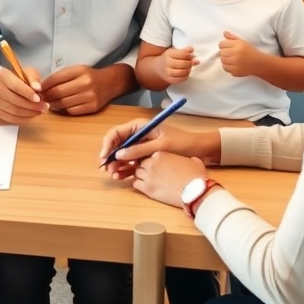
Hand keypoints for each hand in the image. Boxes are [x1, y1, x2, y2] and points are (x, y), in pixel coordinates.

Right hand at [0, 67, 47, 123]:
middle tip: (45, 107)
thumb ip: (33, 78)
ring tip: (40, 111)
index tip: (39, 98)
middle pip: (16, 101)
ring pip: (14, 111)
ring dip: (30, 113)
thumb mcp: (26, 72)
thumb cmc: (16, 78)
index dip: (28, 94)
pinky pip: (12, 118)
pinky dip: (24, 118)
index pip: (16, 86)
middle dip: (33, 105)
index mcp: (3, 76)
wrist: (0, 84)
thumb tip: (38, 88)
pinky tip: (32, 114)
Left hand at [41, 64, 120, 114]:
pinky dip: (64, 109)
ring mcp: (90, 96)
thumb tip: (43, 87)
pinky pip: (72, 111)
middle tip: (41, 98)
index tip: (39, 89)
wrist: (110, 83)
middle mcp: (86, 83)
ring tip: (49, 102)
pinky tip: (61, 106)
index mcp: (80, 71)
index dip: (45, 85)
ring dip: (53, 104)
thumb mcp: (77, 70)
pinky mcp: (92, 107)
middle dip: (47, 96)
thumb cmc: (89, 76)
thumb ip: (61, 77)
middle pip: (58, 92)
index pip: (56, 78)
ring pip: (64, 103)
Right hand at [99, 118, 214, 177]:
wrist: (198, 150)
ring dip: (116, 165)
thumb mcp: (160, 146)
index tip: (105, 157)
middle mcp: (137, 135)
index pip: (116, 133)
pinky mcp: (144, 156)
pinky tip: (121, 177)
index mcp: (139, 126)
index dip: (108, 145)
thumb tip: (119, 154)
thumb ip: (140, 150)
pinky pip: (130, 162)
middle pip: (116, 145)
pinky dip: (124, 169)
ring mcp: (140, 146)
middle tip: (108, 170)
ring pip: (121, 155)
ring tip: (115, 175)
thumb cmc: (181, 143)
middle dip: (110, 157)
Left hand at [133, 153, 207, 206]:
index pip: (148, 153)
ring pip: (136, 172)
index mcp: (161, 154)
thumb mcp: (193, 161)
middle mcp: (152, 163)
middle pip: (140, 162)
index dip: (152, 160)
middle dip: (145, 167)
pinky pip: (135, 184)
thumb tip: (189, 160)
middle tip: (152, 173)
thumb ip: (185, 158)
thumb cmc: (195, 176)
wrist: (195, 192)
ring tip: (150, 180)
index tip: (156, 165)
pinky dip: (139, 185)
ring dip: (141, 176)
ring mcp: (148, 176)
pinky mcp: (147, 189)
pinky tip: (147, 187)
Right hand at [157, 46, 197, 83]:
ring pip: (183, 72)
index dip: (189, 55)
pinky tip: (185, 73)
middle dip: (190, 63)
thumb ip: (185, 51)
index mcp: (169, 54)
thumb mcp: (175, 51)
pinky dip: (186, 76)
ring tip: (188, 67)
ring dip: (189, 70)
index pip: (183, 54)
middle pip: (184, 63)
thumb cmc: (169, 58)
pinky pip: (181, 79)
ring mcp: (168, 72)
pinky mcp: (170, 79)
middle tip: (190, 62)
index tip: (190, 55)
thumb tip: (195, 56)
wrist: (158, 67)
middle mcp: (168, 63)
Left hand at [218, 32, 263, 77]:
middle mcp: (236, 54)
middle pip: (221, 52)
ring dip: (226, 59)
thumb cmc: (250, 51)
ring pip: (222, 60)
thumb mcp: (242, 42)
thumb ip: (232, 37)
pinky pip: (225, 68)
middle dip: (224, 52)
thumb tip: (224, 32)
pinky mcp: (235, 71)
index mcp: (238, 45)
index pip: (221, 44)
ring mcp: (235, 64)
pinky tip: (234, 64)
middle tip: (231, 53)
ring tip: (232, 58)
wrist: (259, 63)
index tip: (228, 47)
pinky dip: (228, 67)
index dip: (224, 45)